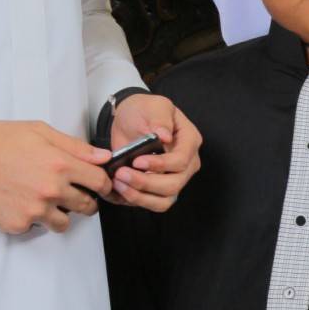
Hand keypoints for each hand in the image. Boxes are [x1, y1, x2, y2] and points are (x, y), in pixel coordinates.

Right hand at [0, 119, 112, 234]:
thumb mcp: (39, 131)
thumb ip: (75, 146)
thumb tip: (103, 157)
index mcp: (60, 164)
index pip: (100, 182)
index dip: (103, 184)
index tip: (99, 185)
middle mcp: (51, 189)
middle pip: (87, 206)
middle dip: (84, 200)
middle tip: (72, 194)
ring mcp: (34, 209)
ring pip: (64, 222)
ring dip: (60, 213)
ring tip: (43, 199)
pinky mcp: (17, 223)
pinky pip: (36, 227)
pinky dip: (32, 218)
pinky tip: (20, 202)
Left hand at [103, 93, 202, 212]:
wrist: (130, 119)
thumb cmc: (144, 110)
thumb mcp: (154, 106)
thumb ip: (160, 119)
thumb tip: (165, 136)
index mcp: (189, 142)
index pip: (181, 161)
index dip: (160, 165)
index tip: (137, 161)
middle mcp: (186, 164)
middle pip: (174, 185)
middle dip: (146, 183)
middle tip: (122, 174)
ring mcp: (174, 178)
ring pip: (165, 200)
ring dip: (141, 196)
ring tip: (119, 183)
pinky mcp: (158, 188)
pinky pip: (152, 203)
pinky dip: (135, 200)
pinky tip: (119, 190)